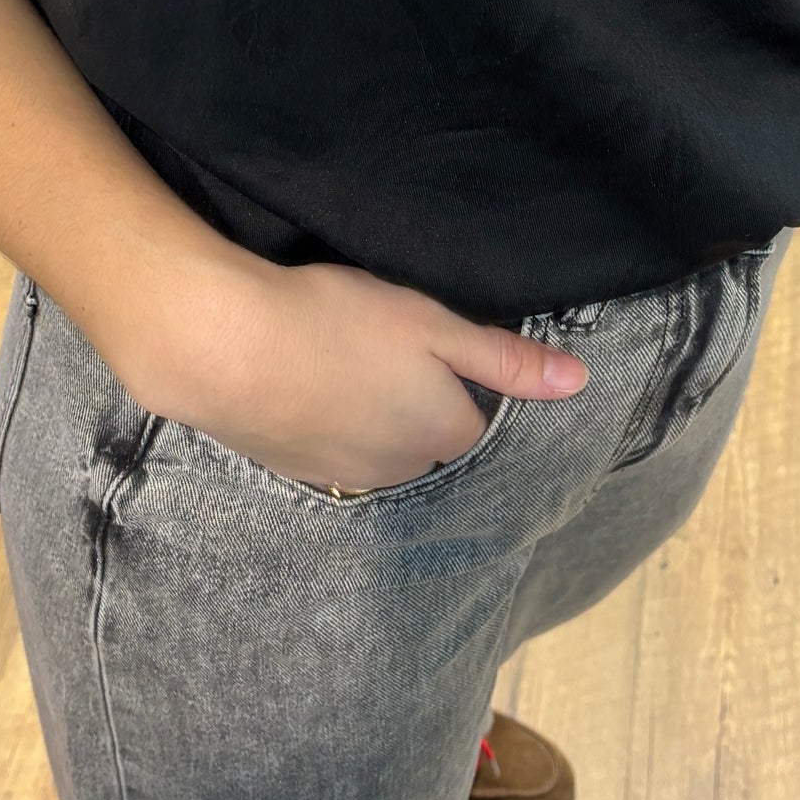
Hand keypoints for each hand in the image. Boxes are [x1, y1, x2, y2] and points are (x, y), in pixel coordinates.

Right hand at [106, 253, 587, 495]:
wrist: (223, 346)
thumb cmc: (337, 323)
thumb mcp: (433, 323)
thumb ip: (503, 358)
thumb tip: (577, 381)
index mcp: (443, 435)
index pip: (476, 422)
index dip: (462, 382)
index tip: (436, 344)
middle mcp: (400, 471)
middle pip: (427, 440)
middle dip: (417, 403)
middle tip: (385, 345)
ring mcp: (341, 477)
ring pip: (377, 448)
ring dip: (369, 414)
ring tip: (341, 361)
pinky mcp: (290, 469)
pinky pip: (328, 448)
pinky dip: (325, 420)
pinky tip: (303, 381)